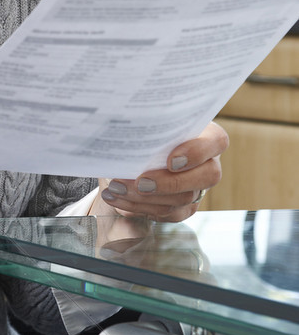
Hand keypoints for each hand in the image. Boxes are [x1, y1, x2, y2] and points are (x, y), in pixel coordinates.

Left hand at [95, 121, 228, 220]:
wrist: (132, 153)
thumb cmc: (143, 130)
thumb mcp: (147, 122)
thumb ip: (147, 122)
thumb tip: (127, 127)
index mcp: (205, 135)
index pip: (217, 141)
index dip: (198, 152)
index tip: (171, 161)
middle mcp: (208, 162)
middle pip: (207, 177)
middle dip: (170, 183)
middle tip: (140, 182)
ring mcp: (199, 187)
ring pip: (183, 199)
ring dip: (146, 197)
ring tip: (116, 188)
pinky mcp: (185, 207)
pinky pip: (168, 213)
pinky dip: (138, 207)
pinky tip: (117, 198)